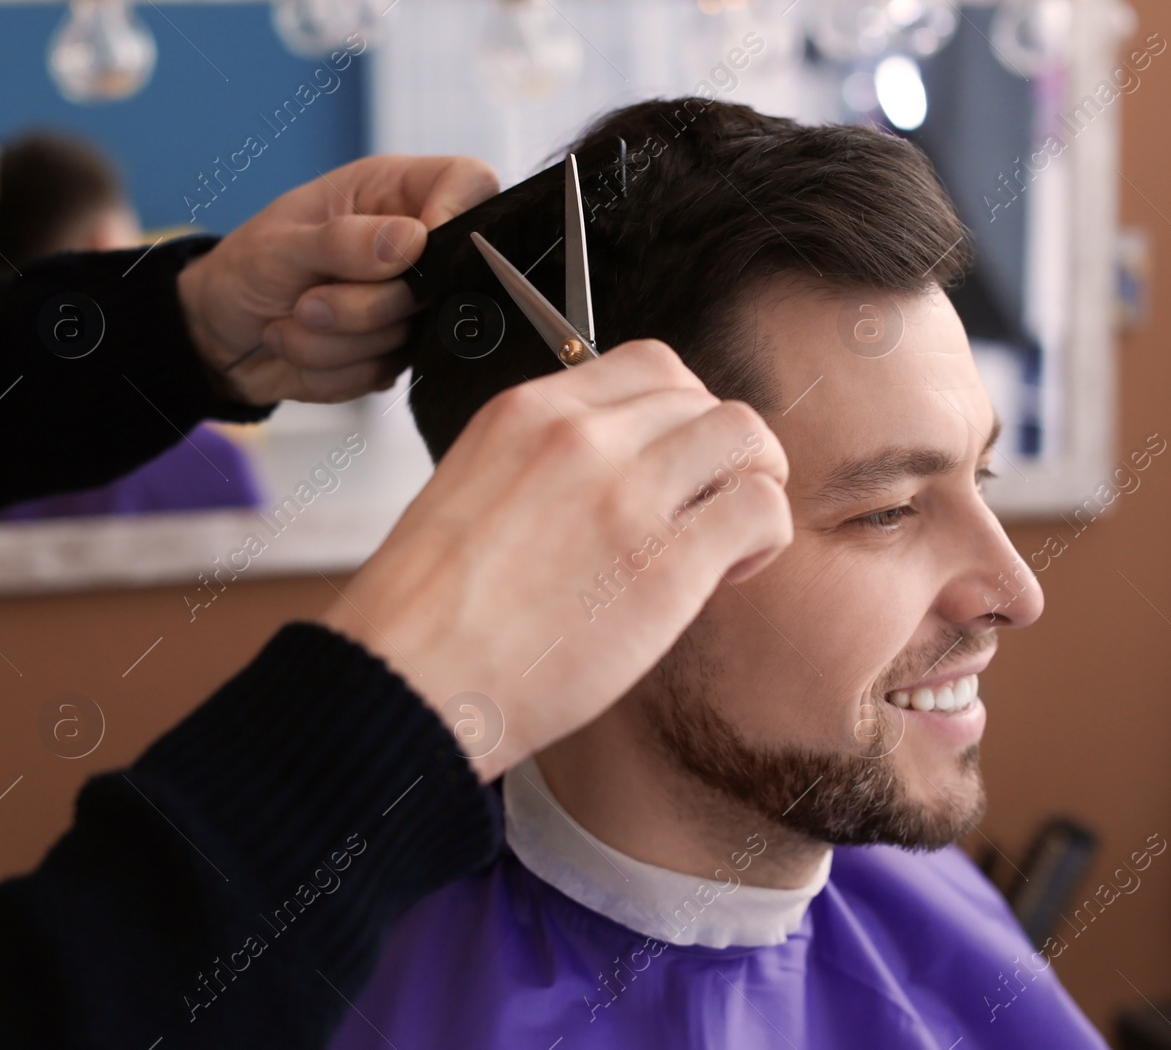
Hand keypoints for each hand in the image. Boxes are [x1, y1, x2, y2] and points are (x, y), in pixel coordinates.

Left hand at [174, 154, 498, 405]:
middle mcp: (414, 247)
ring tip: (293, 320)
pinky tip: (304, 348)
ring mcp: (412, 306)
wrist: (219, 335)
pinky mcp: (399, 353)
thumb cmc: (246, 269)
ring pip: (407, 336)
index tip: (413, 252)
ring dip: (333, 341)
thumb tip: (413, 241)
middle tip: (306, 301)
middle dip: (361, 305)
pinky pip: (384, 373)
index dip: (456, 216)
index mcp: (393, 192)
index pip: (468, 183)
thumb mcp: (279, 245)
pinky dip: (331, 369)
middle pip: (439, 280)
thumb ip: (342, 241)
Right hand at [318, 340, 793, 780]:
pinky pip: (761, 509)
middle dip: (718, 450)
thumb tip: (613, 472)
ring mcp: (627, 495)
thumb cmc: (427, 615)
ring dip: (753, 479)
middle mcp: (581, 437)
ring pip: (746, 434)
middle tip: (703, 507)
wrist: (407, 684)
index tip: (671, 461)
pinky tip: (729, 573)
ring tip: (725, 538)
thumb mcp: (470, 491)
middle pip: (703, 397)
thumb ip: (543, 465)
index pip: (648, 364)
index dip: (678, 412)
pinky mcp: (666, 564)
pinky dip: (764, 536)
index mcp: (525, 412)